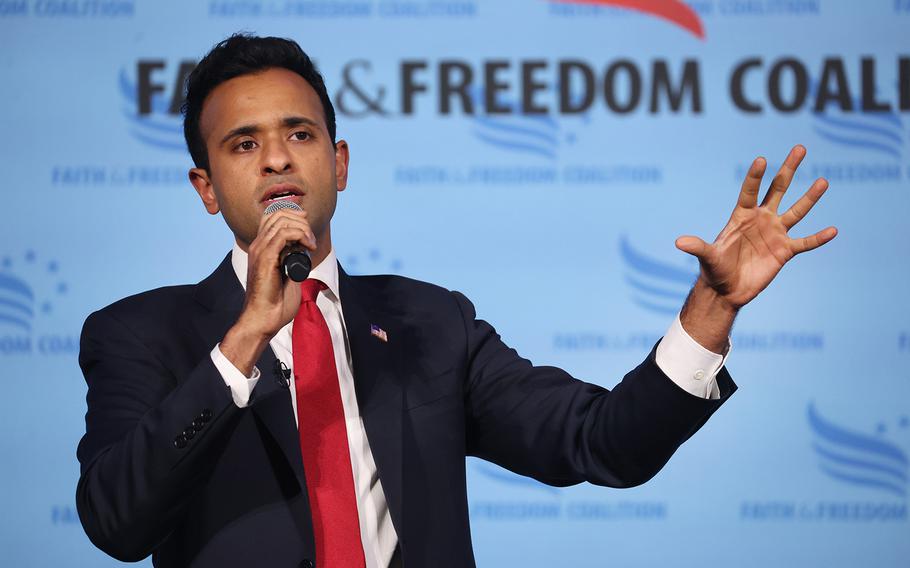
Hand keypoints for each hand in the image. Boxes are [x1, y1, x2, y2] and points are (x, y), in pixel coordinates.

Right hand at [221, 208, 316, 374]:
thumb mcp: (287, 276)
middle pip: (277, 214)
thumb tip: (305, 254)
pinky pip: (283, 234)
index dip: (292, 215)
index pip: (272, 217)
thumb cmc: (275, 304)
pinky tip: (308, 247)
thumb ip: (293, 263)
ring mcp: (260, 251)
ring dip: (303, 228)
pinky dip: (300, 235)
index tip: (308, 228)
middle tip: (311, 238)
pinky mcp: (265, 258)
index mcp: (260, 248)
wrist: (263, 319)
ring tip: (311, 244)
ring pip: (282, 221)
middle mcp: (258, 246)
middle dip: (300, 220)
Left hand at [675, 144, 837, 311]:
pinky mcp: (785, 251)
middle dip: (788, 169)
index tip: (761, 160)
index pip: (749, 191)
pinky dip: (818, 238)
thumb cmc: (714, 270)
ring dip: (810, 197)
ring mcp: (775, 233)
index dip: (755, 177)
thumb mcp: (707, 257)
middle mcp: (761, 219)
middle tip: (800, 148)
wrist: (727, 290)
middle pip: (777, 189)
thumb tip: (679, 242)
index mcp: (741, 216)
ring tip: (823, 181)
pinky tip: (833, 230)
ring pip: (796, 211)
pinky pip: (805, 242)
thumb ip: (697, 247)